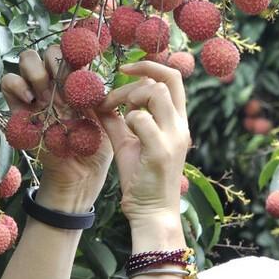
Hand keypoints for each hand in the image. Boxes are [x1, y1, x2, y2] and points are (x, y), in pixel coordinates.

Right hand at [0, 46, 112, 202]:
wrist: (78, 173)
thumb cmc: (97, 146)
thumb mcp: (107, 119)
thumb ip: (102, 97)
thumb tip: (95, 79)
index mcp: (78, 80)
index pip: (72, 53)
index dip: (73, 53)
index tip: (78, 67)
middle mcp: (56, 82)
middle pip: (49, 51)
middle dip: (54, 61)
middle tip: (61, 83)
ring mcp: (35, 92)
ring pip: (27, 59)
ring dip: (36, 70)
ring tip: (45, 93)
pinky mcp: (17, 106)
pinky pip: (8, 82)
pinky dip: (17, 84)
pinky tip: (30, 99)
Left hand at [94, 61, 191, 226]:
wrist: (152, 213)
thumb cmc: (141, 179)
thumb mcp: (127, 143)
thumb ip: (116, 121)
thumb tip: (98, 102)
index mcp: (176, 121)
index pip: (173, 78)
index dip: (149, 65)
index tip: (124, 69)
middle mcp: (180, 126)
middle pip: (168, 79)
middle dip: (137, 75)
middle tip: (113, 92)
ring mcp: (173, 137)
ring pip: (156, 93)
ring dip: (129, 97)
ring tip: (116, 112)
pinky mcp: (161, 152)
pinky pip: (141, 119)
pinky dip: (127, 120)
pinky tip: (122, 133)